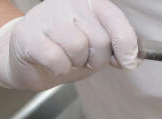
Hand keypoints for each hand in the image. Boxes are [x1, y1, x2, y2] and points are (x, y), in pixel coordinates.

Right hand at [0, 0, 138, 90]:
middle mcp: (68, 3)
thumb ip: (117, 47)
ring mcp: (46, 15)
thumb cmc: (65, 49)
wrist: (28, 57)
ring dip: (76, 63)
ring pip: (79, 48)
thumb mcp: (98, 47)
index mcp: (89, 2)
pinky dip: (59, 69)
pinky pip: (57, 59)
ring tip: (66, 58)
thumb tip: (133, 59)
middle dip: (96, 58)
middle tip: (82, 58)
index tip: (129, 62)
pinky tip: (52, 62)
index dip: (126, 44)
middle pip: (100, 40)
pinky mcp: (28, 34)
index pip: (115, 19)